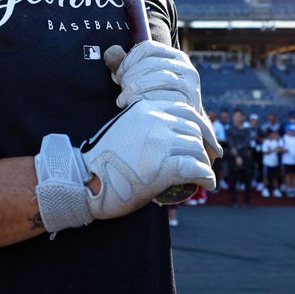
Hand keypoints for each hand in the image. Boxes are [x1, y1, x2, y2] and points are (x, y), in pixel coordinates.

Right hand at [33, 100, 217, 233]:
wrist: (84, 178)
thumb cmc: (102, 160)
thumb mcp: (124, 129)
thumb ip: (146, 126)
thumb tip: (172, 134)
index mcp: (146, 108)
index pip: (185, 110)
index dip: (202, 125)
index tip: (206, 140)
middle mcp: (155, 121)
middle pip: (194, 129)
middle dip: (206, 145)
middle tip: (210, 158)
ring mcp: (159, 143)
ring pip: (196, 148)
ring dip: (205, 163)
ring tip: (205, 175)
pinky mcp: (162, 167)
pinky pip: (195, 168)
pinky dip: (206, 177)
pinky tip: (208, 184)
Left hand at [104, 42, 202, 113]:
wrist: (181, 122)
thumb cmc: (158, 99)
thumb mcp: (144, 79)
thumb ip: (128, 67)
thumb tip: (110, 53)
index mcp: (172, 55)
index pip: (148, 47)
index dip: (129, 59)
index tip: (118, 74)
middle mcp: (184, 65)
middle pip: (151, 62)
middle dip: (131, 75)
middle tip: (121, 88)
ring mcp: (189, 81)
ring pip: (160, 76)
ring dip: (137, 87)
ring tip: (125, 98)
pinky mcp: (191, 98)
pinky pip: (166, 94)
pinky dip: (147, 99)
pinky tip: (136, 105)